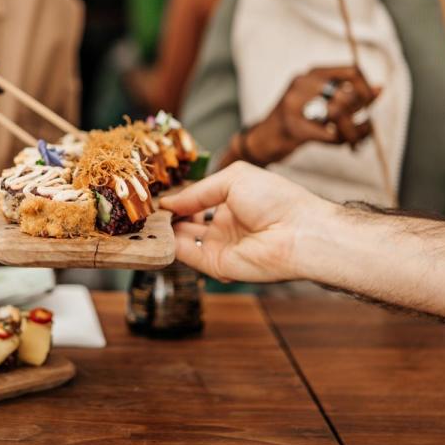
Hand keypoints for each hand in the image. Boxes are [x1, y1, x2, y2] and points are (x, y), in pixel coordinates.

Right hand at [160, 161, 334, 282]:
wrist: (298, 231)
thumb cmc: (277, 200)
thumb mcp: (234, 179)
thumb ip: (198, 191)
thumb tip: (169, 201)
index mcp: (232, 201)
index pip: (197, 201)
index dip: (178, 198)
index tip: (157, 194)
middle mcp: (225, 225)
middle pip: (186, 222)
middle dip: (167, 216)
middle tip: (146, 209)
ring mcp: (221, 246)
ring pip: (183, 240)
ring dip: (165, 231)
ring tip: (147, 219)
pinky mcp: (218, 265)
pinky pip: (189, 257)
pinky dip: (171, 247)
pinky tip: (158, 233)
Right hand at [236, 66, 380, 166]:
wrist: (262, 141)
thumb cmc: (295, 122)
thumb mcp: (321, 103)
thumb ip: (349, 95)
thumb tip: (380, 89)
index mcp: (311, 74)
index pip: (352, 71)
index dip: (367, 89)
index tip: (369, 106)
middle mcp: (302, 84)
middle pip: (347, 95)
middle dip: (361, 115)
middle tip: (364, 130)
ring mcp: (294, 105)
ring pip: (339, 113)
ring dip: (354, 131)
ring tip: (355, 141)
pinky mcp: (293, 128)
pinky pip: (329, 134)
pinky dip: (342, 141)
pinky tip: (346, 145)